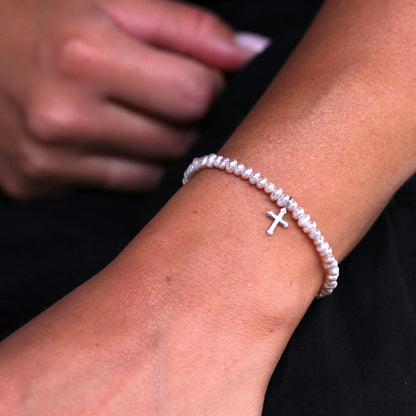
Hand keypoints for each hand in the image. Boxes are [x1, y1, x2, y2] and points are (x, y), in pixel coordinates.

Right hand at [0, 0, 266, 198]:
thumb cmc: (37, 12)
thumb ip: (187, 25)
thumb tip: (252, 53)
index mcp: (82, 55)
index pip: (195, 92)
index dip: (210, 84)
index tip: (197, 74)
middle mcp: (62, 117)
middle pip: (179, 139)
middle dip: (187, 118)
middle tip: (165, 93)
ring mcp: (46, 160)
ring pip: (156, 174)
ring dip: (163, 146)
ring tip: (138, 113)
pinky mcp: (36, 185)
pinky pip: (121, 188)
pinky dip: (132, 167)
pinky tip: (112, 138)